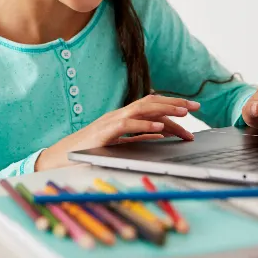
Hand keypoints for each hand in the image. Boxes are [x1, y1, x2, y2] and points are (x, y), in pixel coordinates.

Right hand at [35, 94, 199, 170]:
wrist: (62, 156)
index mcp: (124, 117)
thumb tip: (163, 132)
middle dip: (174, 102)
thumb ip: (140, 136)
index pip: (152, 106)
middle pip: (150, 102)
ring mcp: (111, 121)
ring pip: (142, 109)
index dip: (172, 105)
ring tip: (184, 112)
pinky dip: (145, 124)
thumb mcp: (121, 142)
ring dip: (164, 109)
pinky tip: (160, 127)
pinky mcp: (105, 132)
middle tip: (196, 105)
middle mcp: (119, 114)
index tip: (192, 108)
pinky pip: (128, 125)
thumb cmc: (90, 150)